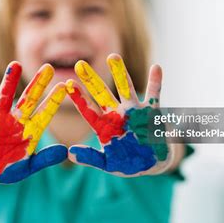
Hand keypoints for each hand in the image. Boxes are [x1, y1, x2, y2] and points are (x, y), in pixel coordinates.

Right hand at [0, 62, 66, 184]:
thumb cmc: (8, 169)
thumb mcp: (28, 167)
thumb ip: (45, 159)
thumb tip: (65, 152)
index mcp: (30, 131)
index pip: (45, 113)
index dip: (54, 100)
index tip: (66, 85)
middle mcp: (16, 121)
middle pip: (29, 99)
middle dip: (38, 84)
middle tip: (49, 67)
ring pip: (5, 97)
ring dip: (9, 81)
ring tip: (15, 64)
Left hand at [66, 54, 176, 176]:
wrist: (153, 165)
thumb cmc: (128, 163)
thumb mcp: (107, 164)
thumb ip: (91, 158)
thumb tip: (70, 153)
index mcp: (105, 126)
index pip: (89, 110)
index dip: (79, 98)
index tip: (67, 85)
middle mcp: (117, 114)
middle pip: (103, 94)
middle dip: (92, 80)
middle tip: (80, 64)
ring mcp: (134, 111)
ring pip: (126, 89)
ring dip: (120, 73)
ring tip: (113, 57)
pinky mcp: (152, 113)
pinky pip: (154, 95)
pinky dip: (156, 82)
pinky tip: (156, 68)